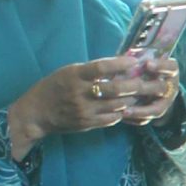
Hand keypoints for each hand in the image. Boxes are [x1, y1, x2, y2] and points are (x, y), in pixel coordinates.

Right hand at [8, 55, 174, 150]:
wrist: (35, 113)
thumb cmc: (53, 87)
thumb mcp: (68, 72)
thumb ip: (91, 71)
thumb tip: (119, 64)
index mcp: (75, 75)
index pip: (102, 68)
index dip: (121, 64)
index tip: (135, 61)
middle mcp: (80, 93)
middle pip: (116, 89)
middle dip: (137, 85)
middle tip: (149, 82)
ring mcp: (84, 110)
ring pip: (118, 105)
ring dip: (132, 100)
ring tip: (144, 95)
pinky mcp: (87, 123)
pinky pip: (112, 119)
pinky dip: (122, 113)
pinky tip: (127, 108)